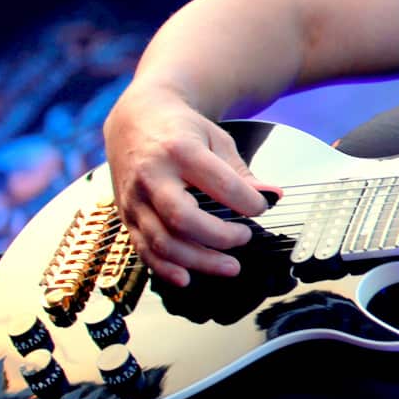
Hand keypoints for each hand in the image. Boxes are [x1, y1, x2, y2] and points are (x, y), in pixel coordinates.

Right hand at [102, 83, 271, 285]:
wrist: (135, 120)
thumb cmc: (180, 131)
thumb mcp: (216, 140)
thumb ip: (241, 172)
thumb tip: (273, 195)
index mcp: (179, 151)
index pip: (220, 184)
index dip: (248, 202)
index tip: (261, 207)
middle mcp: (151, 176)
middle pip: (183, 219)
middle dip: (220, 237)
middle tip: (246, 238)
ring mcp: (134, 199)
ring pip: (163, 241)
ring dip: (199, 261)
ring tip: (230, 266)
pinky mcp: (126, 216)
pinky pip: (143, 249)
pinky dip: (165, 269)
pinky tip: (187, 278)